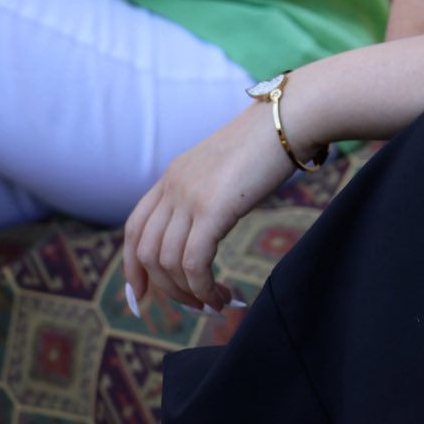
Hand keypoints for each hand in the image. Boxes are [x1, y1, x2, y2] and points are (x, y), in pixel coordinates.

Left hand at [123, 101, 296, 312]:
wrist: (291, 118)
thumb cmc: (271, 140)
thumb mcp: (227, 165)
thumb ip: (210, 190)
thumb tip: (213, 221)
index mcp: (172, 175)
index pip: (135, 228)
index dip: (132, 266)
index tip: (142, 294)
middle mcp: (173, 186)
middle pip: (147, 251)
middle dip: (165, 288)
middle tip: (193, 305)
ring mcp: (189, 196)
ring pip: (169, 262)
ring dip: (189, 292)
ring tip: (215, 302)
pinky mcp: (212, 209)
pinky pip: (195, 262)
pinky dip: (203, 287)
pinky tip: (221, 295)